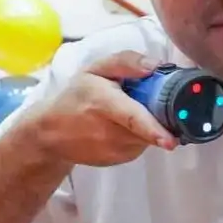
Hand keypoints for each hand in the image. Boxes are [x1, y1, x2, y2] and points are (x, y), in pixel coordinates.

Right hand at [23, 51, 176, 166]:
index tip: (171, 141)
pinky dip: (139, 135)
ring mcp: (114, 150)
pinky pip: (141, 144)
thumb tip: (157, 67)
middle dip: (159, 115)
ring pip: (147, 136)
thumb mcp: (95, 69)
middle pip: (148, 126)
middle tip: (149, 101)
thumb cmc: (76, 96)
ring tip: (126, 112)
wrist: (52, 133)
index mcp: (102, 103)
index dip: (153, 129)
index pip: (131, 118)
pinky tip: (123, 127)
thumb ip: (126, 62)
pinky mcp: (119, 160)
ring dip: (148, 124)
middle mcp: (109, 132)